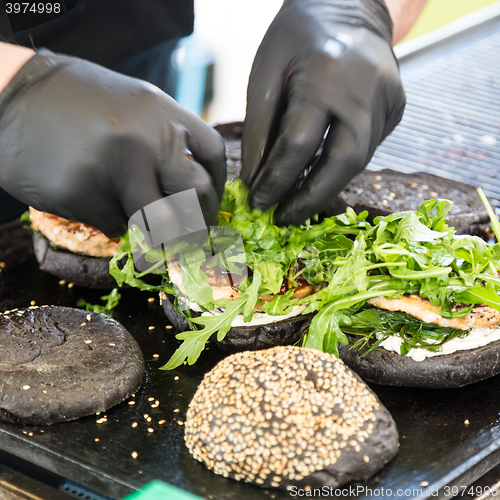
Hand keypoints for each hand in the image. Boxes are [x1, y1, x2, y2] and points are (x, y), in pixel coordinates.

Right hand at [0, 50, 225, 236]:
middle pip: (196, 196)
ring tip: (137, 219)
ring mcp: (115, 168)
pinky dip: (113, 222)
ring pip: (159, 222)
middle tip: (188, 237)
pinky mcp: (83, 195)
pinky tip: (96, 201)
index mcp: (162, 113)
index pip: (213, 157)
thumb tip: (194, 190)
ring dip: (154, 230)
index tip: (209, 206)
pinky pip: (116, 226)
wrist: (8, 98)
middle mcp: (146, 139)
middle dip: (196, 223)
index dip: (216, 187)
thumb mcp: (132, 106)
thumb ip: (165, 141)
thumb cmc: (77, 104)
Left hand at [241, 0, 404, 225]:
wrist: (347, 6)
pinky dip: (340, 167)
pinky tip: (319, 175)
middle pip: (343, 161)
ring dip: (326, 186)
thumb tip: (254, 181)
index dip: (276, 180)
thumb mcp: (266, 76)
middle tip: (285, 219)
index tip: (259, 203)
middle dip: (311, 198)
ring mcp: (389, 98)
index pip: (299, 144)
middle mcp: (365, 88)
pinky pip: (368, 148)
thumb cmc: (296, 38)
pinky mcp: (397, 106)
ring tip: (296, 202)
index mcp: (326, 74)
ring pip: (359, 160)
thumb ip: (259, 131)